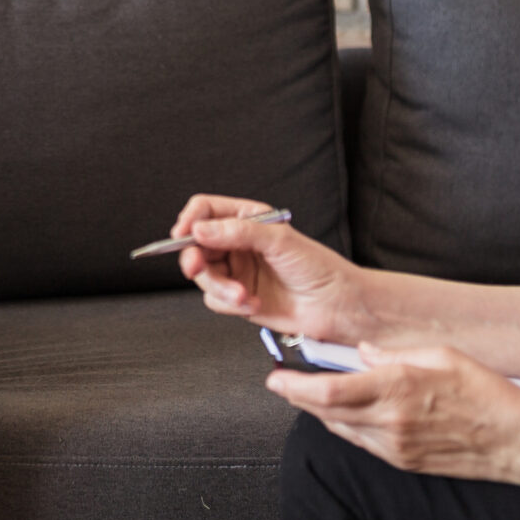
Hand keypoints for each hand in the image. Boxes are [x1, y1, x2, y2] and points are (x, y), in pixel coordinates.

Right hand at [170, 193, 357, 339]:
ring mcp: (237, 271)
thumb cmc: (319, 269)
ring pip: (203, 275)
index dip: (190, 220)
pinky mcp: (238, 297)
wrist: (336, 308)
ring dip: (219, 287)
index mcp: (248, 219)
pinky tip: (252, 303)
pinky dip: (230, 303)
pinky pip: (215, 299)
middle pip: (196, 245)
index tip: (183, 234)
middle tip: (196, 268)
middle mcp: (239, 244)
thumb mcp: (279, 241)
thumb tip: (201, 229)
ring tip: (242, 294)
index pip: (206, 211)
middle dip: (196, 259)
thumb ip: (238, 232)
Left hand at [273, 342, 519, 481]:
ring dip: (319, 412)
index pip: (329, 391)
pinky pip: (361, 443)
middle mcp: (390, 421)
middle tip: (283, 383)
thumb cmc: (487, 393)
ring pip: (340, 429)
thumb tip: (361, 350)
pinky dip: (344, 426)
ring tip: (307, 394)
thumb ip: (394, 352)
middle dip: (298, 397)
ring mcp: (395, 446)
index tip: (277, 378)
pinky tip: (343, 414)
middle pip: (325, 412)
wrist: (517, 441)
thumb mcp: (442, 355)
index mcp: (397, 388)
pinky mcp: (403, 462)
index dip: (295, 387)